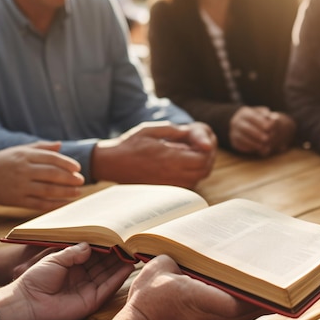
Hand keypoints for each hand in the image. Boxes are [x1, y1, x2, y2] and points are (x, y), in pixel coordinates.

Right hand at [0, 142, 84, 209]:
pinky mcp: (17, 200)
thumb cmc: (2, 162)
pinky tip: (65, 203)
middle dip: (69, 178)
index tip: (77, 168)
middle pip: (52, 174)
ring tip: (77, 192)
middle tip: (81, 180)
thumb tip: (60, 145)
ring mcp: (20, 186)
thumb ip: (40, 148)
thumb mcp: (18, 150)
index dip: (67, 163)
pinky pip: (40, 204)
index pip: (51, 158)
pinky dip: (54, 204)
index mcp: (23, 155)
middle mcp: (22, 170)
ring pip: (48, 190)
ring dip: (66, 192)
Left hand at [0, 243, 133, 319]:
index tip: (117, 237)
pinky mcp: (91, 301)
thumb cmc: (35, 279)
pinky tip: (128, 267)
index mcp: (72, 266)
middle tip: (130, 244)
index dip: (104, 247)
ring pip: (108, 275)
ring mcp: (87, 289)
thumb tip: (91, 245)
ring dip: (121, 265)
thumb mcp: (55, 259)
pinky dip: (118, 278)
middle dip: (116, 255)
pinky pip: (108, 288)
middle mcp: (82, 277)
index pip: (93, 255)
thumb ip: (74, 252)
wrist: (26, 303)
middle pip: (103, 264)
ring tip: (134, 253)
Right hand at [92, 121, 216, 188]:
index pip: (202, 158)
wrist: (112, 163)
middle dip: (207, 158)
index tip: (202, 141)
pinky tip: (184, 165)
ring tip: (193, 155)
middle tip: (201, 148)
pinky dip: (192, 175)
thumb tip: (191, 132)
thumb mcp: (150, 130)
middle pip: (204, 170)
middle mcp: (171, 174)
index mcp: (169, 158)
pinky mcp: (165, 189)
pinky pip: (187, 185)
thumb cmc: (130, 144)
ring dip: (200, 167)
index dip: (207, 149)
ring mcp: (168, 184)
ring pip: (197, 179)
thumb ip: (173, 130)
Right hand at [107, 255, 265, 319]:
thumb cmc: (145, 300)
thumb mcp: (159, 266)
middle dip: (260, 302)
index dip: (258, 297)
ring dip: (242, 309)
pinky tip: (220, 304)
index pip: (238, 303)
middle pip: (243, 315)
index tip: (274, 288)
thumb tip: (191, 255)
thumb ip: (179, 259)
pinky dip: (223, 316)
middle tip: (276, 291)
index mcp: (199, 300)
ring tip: (252, 292)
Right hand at [229, 107, 295, 156]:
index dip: (260, 122)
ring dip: (252, 142)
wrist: (241, 124)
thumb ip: (266, 115)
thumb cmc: (256, 118)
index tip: (268, 127)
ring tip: (262, 146)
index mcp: (243, 113)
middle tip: (266, 138)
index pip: (251, 117)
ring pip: (241, 137)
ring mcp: (233, 132)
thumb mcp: (260, 114)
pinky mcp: (234, 141)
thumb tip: (271, 117)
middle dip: (256, 133)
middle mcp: (236, 122)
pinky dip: (248, 147)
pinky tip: (256, 149)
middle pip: (245, 128)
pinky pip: (239, 145)